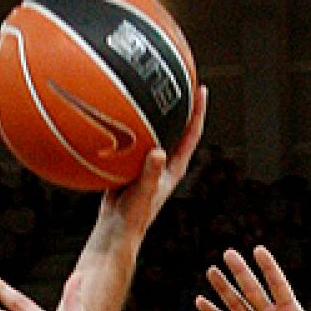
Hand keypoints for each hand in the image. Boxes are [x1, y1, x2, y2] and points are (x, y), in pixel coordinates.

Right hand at [94, 85, 208, 243]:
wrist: (114, 231)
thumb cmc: (133, 218)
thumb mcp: (143, 194)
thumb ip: (151, 174)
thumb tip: (159, 152)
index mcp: (173, 169)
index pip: (191, 135)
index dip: (198, 112)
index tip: (201, 89)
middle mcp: (162, 164)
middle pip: (174, 128)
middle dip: (177, 105)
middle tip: (176, 78)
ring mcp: (145, 165)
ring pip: (150, 132)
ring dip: (149, 112)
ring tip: (145, 86)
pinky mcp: (128, 166)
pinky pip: (127, 139)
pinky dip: (122, 124)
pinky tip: (110, 110)